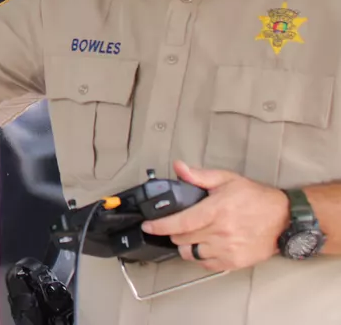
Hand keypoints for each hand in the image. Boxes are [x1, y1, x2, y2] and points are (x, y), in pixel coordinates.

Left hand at [140, 160, 289, 272]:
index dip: (160, 226)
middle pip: (182, 238)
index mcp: (216, 210)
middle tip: (179, 224)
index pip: (180, 222)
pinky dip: (200, 256)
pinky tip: (205, 245)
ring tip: (192, 235)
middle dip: (174, 231)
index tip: (148, 226)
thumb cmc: (256, 198)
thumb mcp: (227, 180)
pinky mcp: (234, 262)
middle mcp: (221, 232)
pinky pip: (206, 264)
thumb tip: (179, 168)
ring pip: (191, 253)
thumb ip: (199, 176)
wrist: (284, 219)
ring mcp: (228, 249)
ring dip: (186, 245)